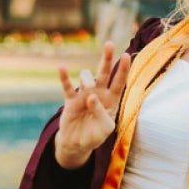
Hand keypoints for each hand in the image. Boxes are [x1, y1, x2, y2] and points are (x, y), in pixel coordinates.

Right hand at [54, 41, 129, 168]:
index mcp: (112, 99)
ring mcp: (85, 95)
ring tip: (88, 90)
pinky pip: (67, 86)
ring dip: (87, 79)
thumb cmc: (95, 136)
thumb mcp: (105, 129)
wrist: (77, 144)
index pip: (119, 81)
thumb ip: (101, 113)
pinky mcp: (71, 100)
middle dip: (107, 58)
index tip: (126, 55)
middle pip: (104, 72)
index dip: (123, 69)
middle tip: (109, 44)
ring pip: (87, 77)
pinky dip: (64, 77)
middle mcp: (99, 93)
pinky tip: (61, 67)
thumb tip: (91, 96)